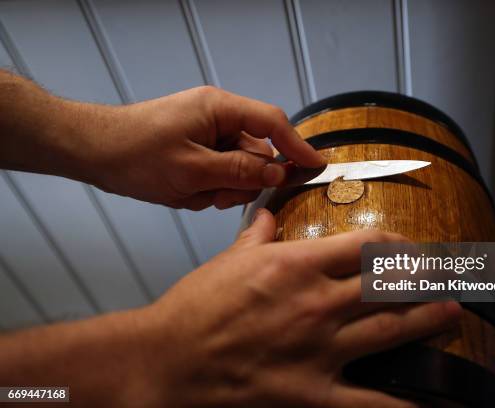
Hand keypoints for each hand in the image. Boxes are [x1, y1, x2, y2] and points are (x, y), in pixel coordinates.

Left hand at [68, 86, 325, 209]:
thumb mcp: (193, 169)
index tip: (317, 167)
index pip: (272, 123)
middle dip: (243, 180)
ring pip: (237, 168)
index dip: (298, 146)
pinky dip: (207, 189)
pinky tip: (183, 192)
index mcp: (219, 109)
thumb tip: (278, 173)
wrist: (93, 152)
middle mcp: (218, 118)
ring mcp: (207, 135)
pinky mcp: (197, 151)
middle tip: (218, 195)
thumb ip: (240, 171)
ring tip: (192, 194)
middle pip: (256, 152)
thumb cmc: (134, 153)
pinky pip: (219, 174)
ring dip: (221, 188)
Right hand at [140, 209, 461, 406]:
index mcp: (296, 265)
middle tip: (445, 276)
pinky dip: (402, 403)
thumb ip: (258, 234)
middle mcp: (316, 303)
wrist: (166, 361)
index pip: (365, 247)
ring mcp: (318, 349)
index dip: (398, 245)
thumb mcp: (228, 261)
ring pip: (390, 328)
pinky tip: (430, 401)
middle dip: (423, 278)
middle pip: (389, 284)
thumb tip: (269, 213)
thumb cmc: (194, 308)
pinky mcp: (312, 393)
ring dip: (428, 319)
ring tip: (452, 312)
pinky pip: (369, 401)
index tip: (411, 248)